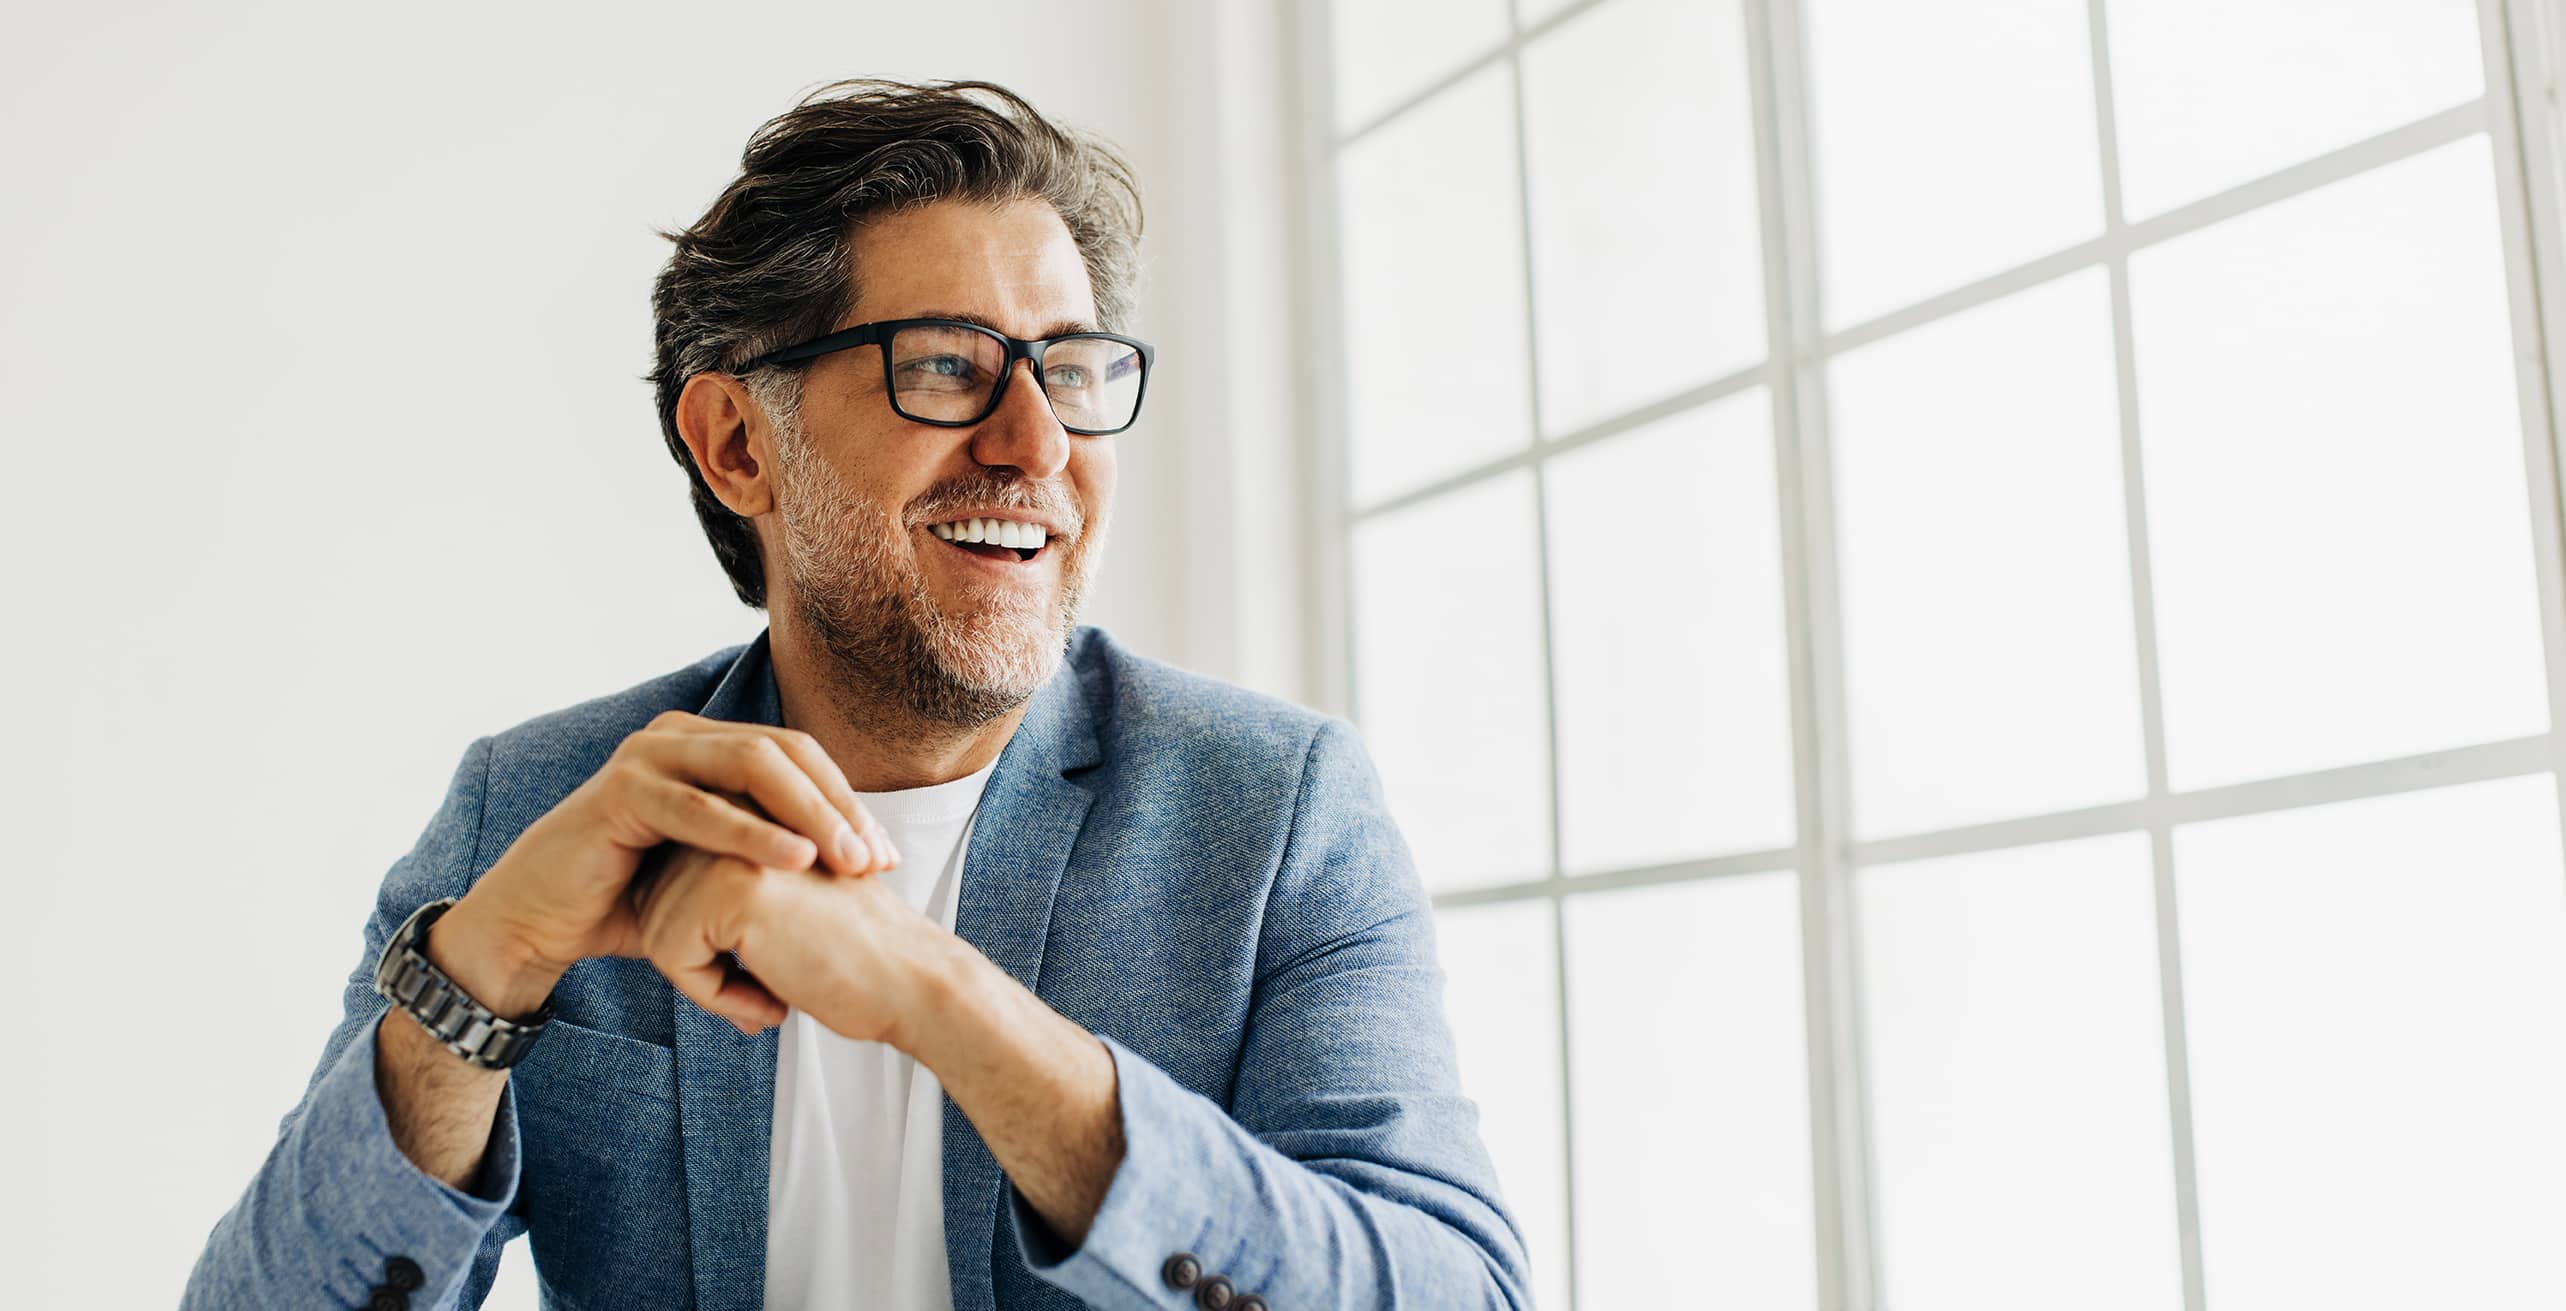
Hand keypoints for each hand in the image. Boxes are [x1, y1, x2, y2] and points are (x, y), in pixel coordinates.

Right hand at [463, 712, 903, 988]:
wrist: (543, 921)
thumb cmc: (633, 899)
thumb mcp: (715, 870)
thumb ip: (770, 853)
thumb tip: (852, 868)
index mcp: (707, 746)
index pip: (800, 757)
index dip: (850, 802)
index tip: (889, 859)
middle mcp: (681, 736)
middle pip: (786, 753)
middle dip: (840, 806)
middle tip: (878, 860)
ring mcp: (649, 754)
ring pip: (752, 767)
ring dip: (809, 813)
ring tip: (848, 859)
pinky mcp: (622, 789)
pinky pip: (700, 807)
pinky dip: (753, 833)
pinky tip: (795, 859)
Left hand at [626, 842, 957, 1042]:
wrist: (912, 983)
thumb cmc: (850, 954)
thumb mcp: (778, 900)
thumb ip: (721, 884)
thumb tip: (641, 909)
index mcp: (752, 809)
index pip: (669, 877)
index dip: (700, 937)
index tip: (759, 966)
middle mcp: (740, 813)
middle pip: (654, 900)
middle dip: (696, 959)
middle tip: (761, 989)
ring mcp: (735, 844)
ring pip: (655, 928)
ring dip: (702, 980)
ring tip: (768, 992)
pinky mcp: (732, 885)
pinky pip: (670, 954)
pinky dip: (710, 994)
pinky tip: (769, 1001)